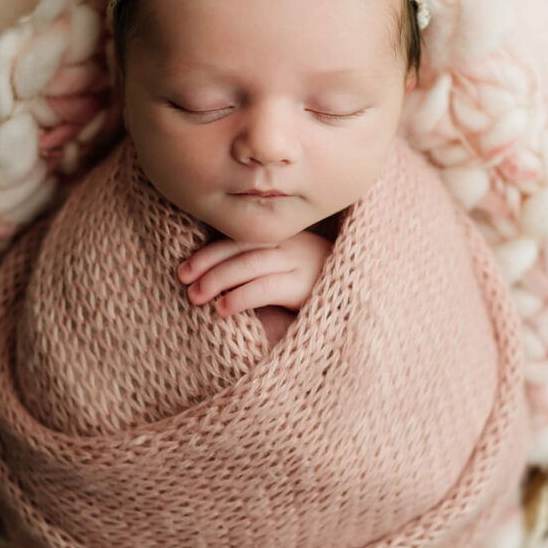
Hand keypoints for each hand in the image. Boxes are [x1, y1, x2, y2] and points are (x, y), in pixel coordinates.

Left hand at [178, 231, 333, 316]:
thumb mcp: (291, 270)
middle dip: (207, 263)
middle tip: (183, 281)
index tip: (184, 269)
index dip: (208, 252)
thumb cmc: (320, 289)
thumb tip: (218, 280)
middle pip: (240, 247)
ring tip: (196, 297)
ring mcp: (299, 263)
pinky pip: (266, 287)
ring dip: (218, 280)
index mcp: (284, 238)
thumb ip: (263, 268)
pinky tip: (223, 308)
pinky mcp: (306, 287)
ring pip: (249, 264)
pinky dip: (241, 296)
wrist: (364, 297)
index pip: (239, 238)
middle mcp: (290, 245)